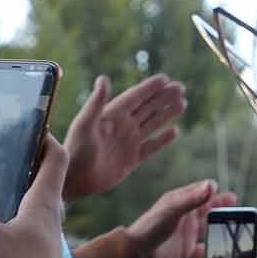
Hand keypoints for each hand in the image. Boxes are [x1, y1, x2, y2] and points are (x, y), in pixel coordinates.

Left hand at [64, 74, 186, 200]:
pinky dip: (163, 140)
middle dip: (164, 97)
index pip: (135, 97)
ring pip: (153, 124)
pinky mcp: (131, 160)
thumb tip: (103, 78)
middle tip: (181, 87)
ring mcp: (128, 142)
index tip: (165, 78)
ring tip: (183, 103)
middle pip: (148, 107)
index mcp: (112, 115)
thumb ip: (96, 103)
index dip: (150, 87)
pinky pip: (151, 147)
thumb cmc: (75, 150)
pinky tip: (174, 131)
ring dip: (167, 113)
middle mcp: (123, 126)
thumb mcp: (85, 124)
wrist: (73, 180)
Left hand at [124, 181, 237, 257]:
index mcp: (180, 201)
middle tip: (239, 209)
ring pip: (209, 229)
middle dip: (223, 208)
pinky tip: (223, 251)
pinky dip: (213, 250)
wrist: (137, 254)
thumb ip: (192, 199)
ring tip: (236, 229)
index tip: (230, 196)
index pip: (201, 192)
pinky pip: (204, 250)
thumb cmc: (151, 227)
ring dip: (221, 228)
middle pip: (208, 209)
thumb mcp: (172, 210)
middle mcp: (185, 216)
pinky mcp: (186, 250)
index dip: (214, 192)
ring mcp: (187, 233)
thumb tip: (212, 185)